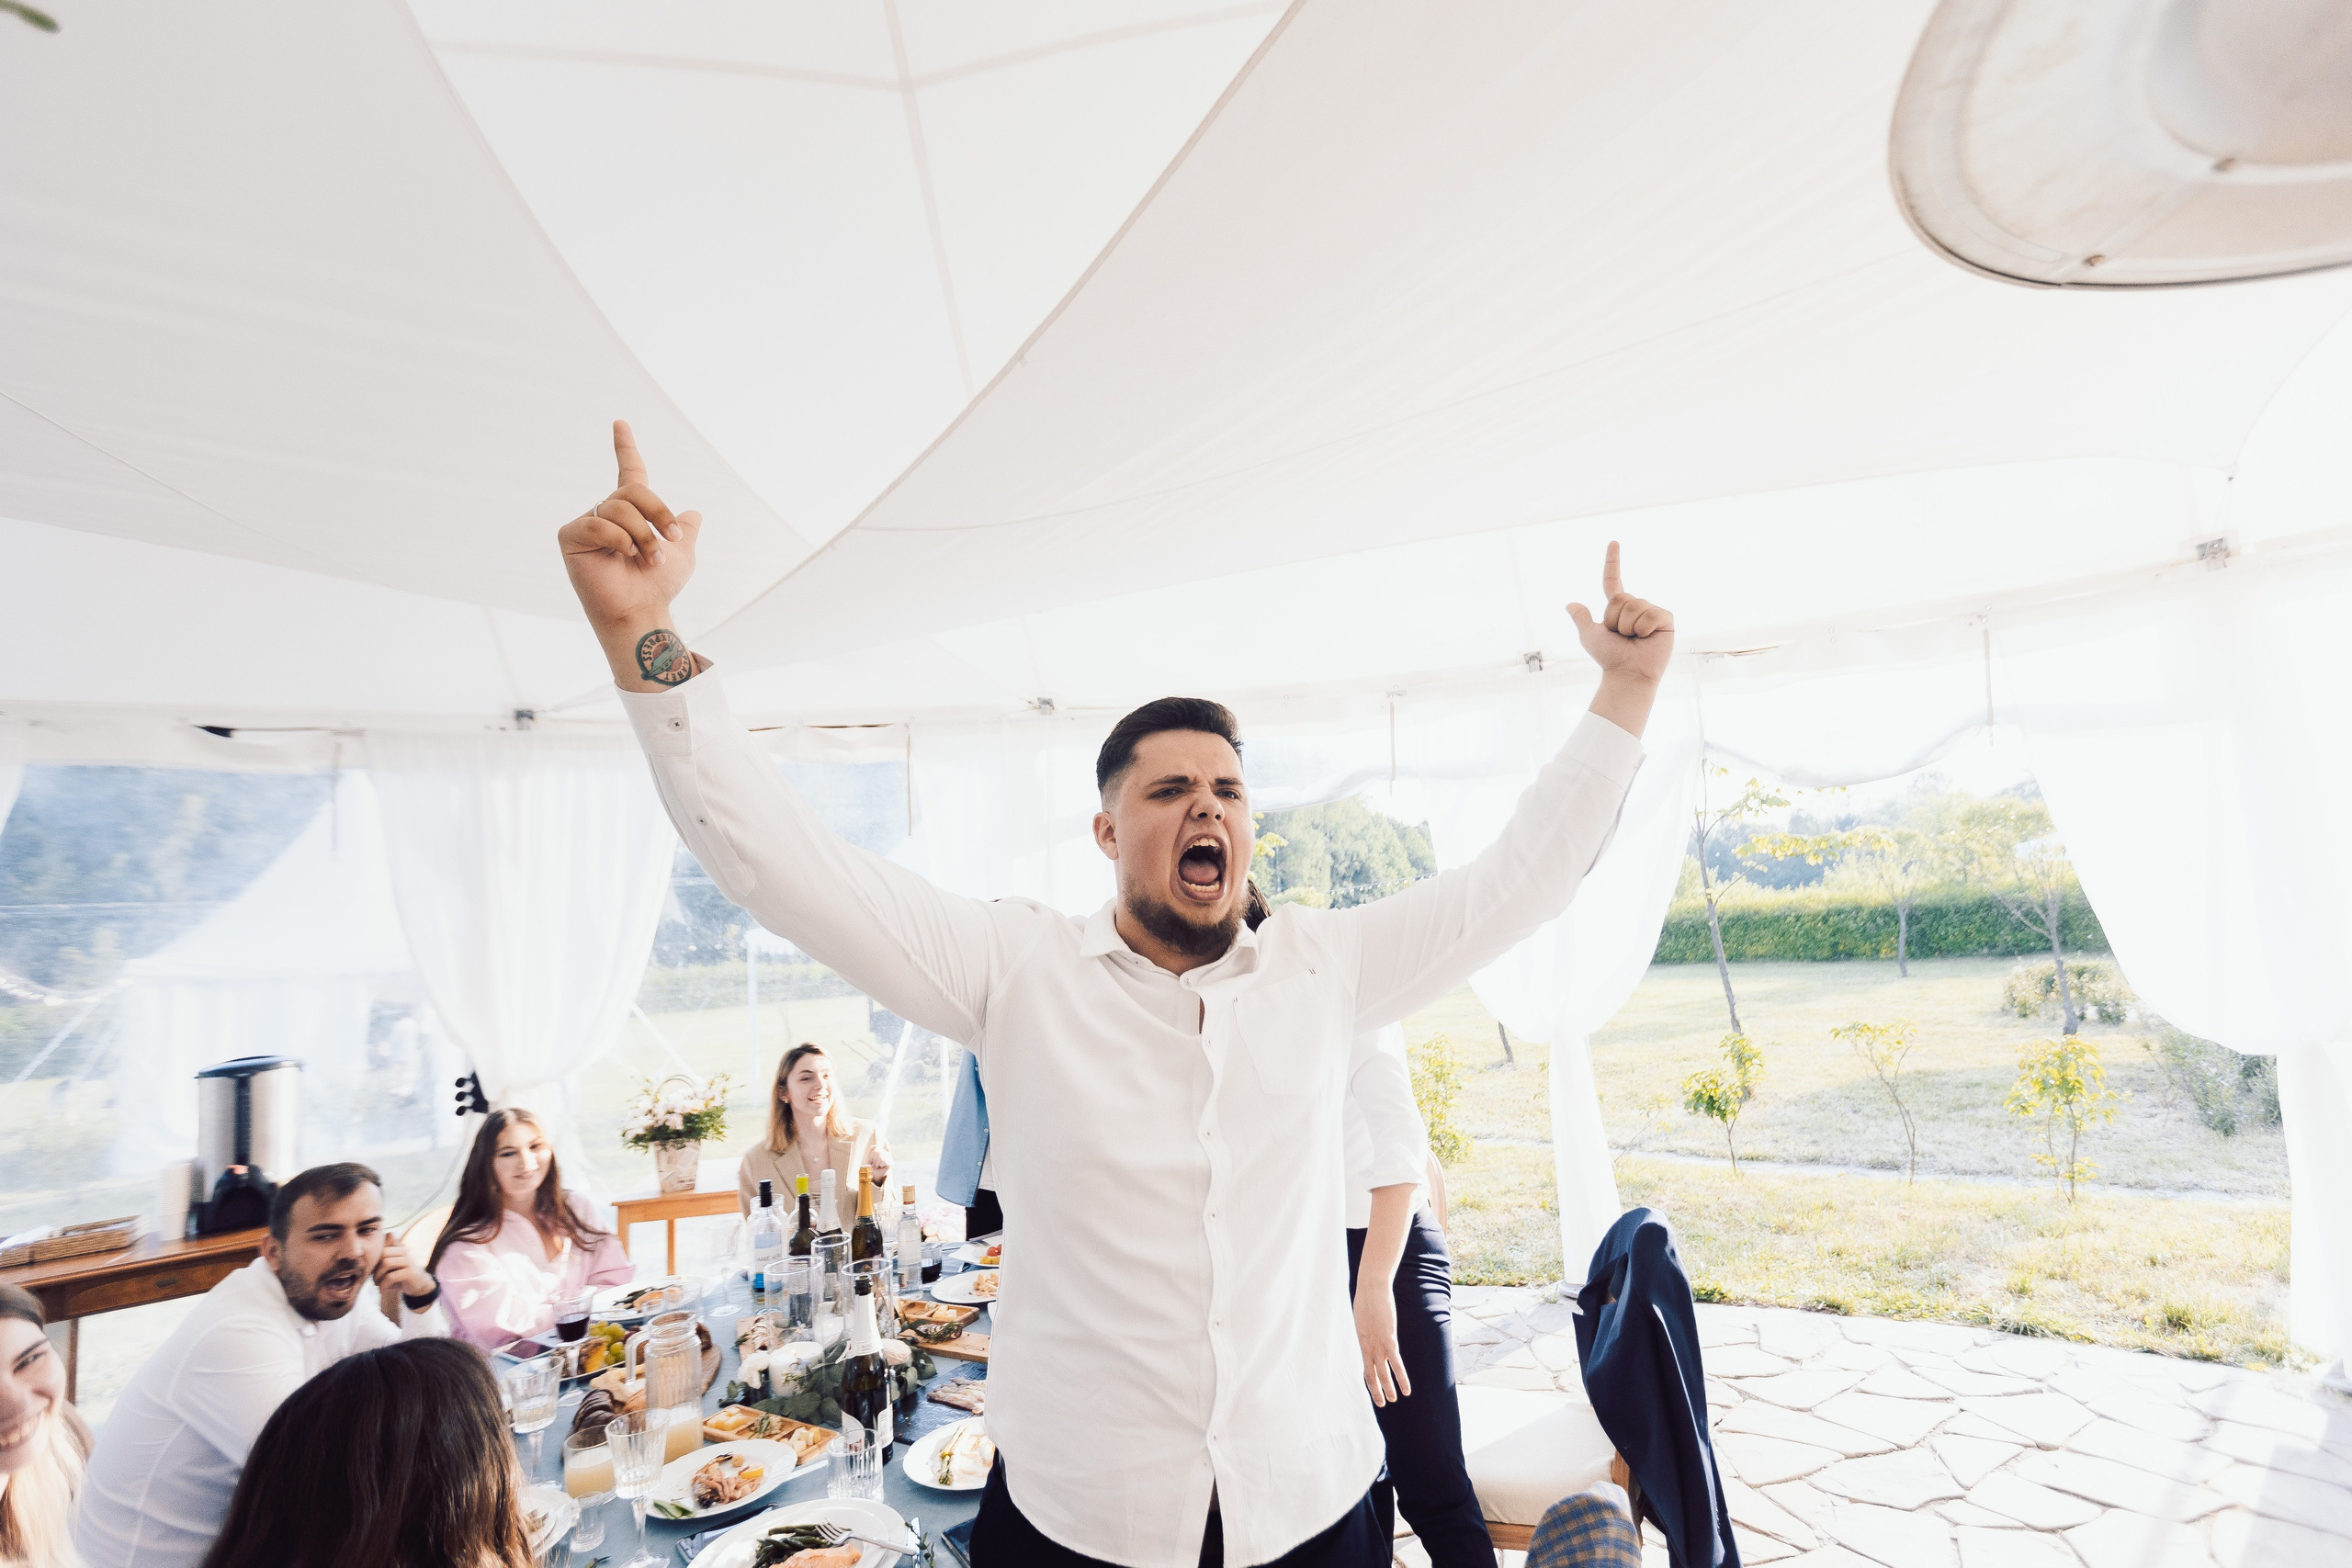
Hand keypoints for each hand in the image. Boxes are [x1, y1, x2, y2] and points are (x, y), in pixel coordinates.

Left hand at [372, 1236, 434, 1301]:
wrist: (419, 1285)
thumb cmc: (400, 1275)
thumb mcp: (390, 1266)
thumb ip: (380, 1258)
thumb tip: (365, 1255)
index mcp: (399, 1247)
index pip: (384, 1243)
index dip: (375, 1255)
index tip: (372, 1268)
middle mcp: (404, 1251)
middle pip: (383, 1252)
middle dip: (375, 1267)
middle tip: (373, 1278)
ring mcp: (408, 1261)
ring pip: (386, 1262)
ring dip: (378, 1276)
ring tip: (377, 1284)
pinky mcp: (410, 1273)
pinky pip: (391, 1276)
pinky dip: (383, 1285)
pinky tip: (382, 1291)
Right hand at [556, 420, 701, 633]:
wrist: (642, 611)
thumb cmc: (658, 588)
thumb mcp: (682, 554)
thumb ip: (683, 531)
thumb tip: (693, 514)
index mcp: (631, 513)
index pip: (629, 472)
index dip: (625, 448)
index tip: (620, 423)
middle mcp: (607, 514)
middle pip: (633, 491)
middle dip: (658, 513)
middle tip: (671, 540)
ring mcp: (588, 524)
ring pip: (619, 508)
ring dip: (642, 534)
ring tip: (648, 559)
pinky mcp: (571, 537)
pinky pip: (598, 523)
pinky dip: (618, 539)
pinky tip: (623, 555)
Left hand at [869, 1145, 892, 1187]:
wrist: (875, 1176)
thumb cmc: (871, 1167)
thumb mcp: (869, 1159)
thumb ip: (871, 1151)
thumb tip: (874, 1145)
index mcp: (881, 1151)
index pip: (875, 1148)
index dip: (871, 1155)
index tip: (870, 1161)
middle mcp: (886, 1153)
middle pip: (878, 1151)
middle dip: (873, 1160)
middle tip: (874, 1165)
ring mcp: (889, 1157)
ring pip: (880, 1156)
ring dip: (876, 1163)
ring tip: (877, 1166)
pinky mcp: (891, 1162)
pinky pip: (884, 1160)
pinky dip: (880, 1164)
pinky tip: (881, 1166)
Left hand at [1353, 1283, 1411, 1406]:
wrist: (1371, 1288)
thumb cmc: (1368, 1297)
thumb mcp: (1364, 1315)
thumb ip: (1369, 1325)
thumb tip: (1372, 1325)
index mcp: (1362, 1341)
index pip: (1365, 1366)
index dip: (1370, 1379)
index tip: (1373, 1389)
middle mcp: (1368, 1346)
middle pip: (1371, 1374)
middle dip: (1376, 1390)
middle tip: (1381, 1403)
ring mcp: (1378, 1345)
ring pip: (1383, 1373)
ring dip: (1388, 1388)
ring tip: (1392, 1400)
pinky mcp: (1389, 1340)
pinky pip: (1396, 1364)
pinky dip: (1401, 1378)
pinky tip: (1406, 1389)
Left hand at [1566, 541, 1672, 683]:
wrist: (1628, 673)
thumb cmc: (1610, 658)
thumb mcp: (1590, 636)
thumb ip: (1582, 619)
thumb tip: (1571, 604)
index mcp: (1618, 608)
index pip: (1613, 580)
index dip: (1613, 561)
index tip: (1614, 542)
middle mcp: (1636, 606)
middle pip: (1620, 598)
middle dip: (1615, 619)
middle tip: (1621, 636)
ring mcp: (1651, 612)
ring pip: (1634, 606)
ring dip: (1628, 626)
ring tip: (1634, 639)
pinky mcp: (1666, 619)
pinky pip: (1650, 614)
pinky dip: (1644, 629)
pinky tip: (1647, 639)